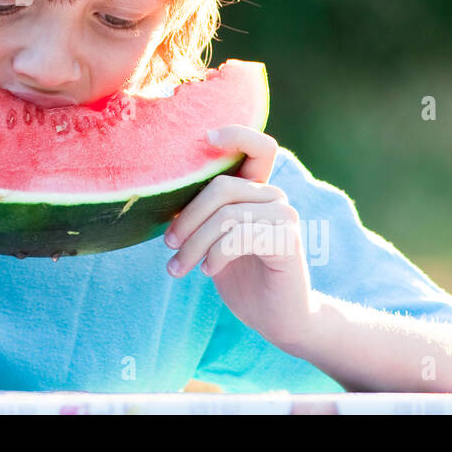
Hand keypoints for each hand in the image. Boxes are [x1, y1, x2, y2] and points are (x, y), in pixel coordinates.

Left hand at [163, 125, 317, 351]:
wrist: (278, 318)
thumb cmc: (241, 277)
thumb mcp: (215, 242)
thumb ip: (203, 216)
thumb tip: (162, 198)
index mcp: (257, 191)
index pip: (259, 146)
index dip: (236, 133)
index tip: (205, 136)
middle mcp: (274, 197)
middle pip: (222, 187)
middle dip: (187, 218)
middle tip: (168, 246)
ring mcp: (285, 217)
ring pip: (225, 216)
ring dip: (194, 244)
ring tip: (178, 268)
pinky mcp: (288, 241)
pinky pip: (239, 237)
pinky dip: (215, 255)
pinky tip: (208, 271)